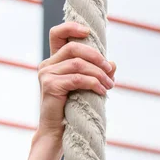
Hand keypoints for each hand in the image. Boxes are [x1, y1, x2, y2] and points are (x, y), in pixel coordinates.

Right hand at [37, 22, 115, 139]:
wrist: (58, 132)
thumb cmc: (72, 110)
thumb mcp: (87, 88)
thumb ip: (98, 74)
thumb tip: (113, 64)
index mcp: (54, 61)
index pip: (57, 34)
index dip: (71, 27)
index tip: (88, 31)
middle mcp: (47, 65)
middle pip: (73, 48)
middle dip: (96, 57)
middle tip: (109, 70)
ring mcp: (46, 74)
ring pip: (78, 64)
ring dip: (98, 73)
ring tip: (109, 85)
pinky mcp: (50, 85)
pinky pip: (77, 79)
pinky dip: (93, 83)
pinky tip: (102, 91)